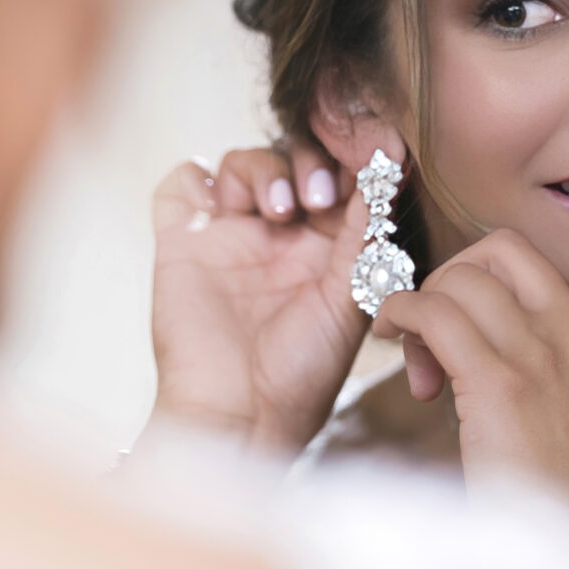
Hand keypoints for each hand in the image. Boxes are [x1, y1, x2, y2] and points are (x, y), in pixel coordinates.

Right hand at [146, 142, 369, 457]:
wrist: (241, 417)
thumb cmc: (302, 374)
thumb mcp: (349, 298)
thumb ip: (365, 234)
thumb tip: (388, 171)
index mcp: (324, 247)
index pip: (339, 178)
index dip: (354, 158)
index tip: (376, 151)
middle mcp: (276, 236)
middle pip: (291, 159)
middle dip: (310, 162)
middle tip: (320, 196)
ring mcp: (227, 237)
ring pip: (242, 164)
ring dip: (264, 169)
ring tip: (280, 210)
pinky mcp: (182, 243)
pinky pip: (180, 185)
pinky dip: (193, 176)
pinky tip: (217, 203)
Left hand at [372, 228, 568, 523]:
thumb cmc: (563, 500)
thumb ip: (544, 366)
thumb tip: (482, 337)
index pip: (526, 263)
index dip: (476, 280)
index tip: (455, 326)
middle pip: (494, 253)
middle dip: (448, 281)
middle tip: (429, 339)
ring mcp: (545, 355)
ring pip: (460, 279)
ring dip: (420, 305)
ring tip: (414, 362)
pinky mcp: (503, 384)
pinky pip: (434, 312)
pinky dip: (401, 313)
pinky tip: (393, 344)